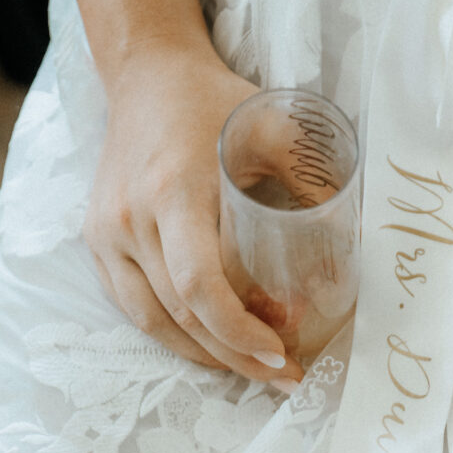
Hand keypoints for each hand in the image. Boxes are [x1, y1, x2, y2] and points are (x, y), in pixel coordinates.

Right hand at [83, 42, 303, 388]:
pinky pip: (132, 307)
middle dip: (236, 356)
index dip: (240, 332)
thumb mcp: (274, 128)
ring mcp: (107, 234)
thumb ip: (314, 180)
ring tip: (253, 370)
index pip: (202, 286)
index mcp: (173, 191)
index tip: (283, 356)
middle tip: (284, 375)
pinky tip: (210, 347)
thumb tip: (355, 245)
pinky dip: (173, 336)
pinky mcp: (97, 242)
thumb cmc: (216, 103)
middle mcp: (131, 219)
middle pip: (182, 315)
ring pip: (153, 322)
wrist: (147, 76)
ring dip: (205, 357)